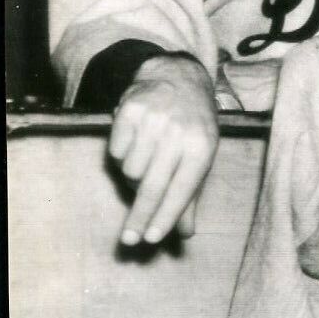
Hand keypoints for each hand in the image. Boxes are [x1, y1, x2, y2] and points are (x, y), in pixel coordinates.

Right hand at [109, 54, 219, 245]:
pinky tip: (135, 142)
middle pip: (153, 185)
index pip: (182, 189)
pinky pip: (116, 151)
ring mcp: (153, 120)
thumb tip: (184, 234)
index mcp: (202, 146)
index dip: (166, 216)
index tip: (151, 238)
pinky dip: (122, 154)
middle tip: (129, 240)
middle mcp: (178, 133)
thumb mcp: (202, 156)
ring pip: (131, 170)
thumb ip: (191, 196)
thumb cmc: (193, 126)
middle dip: (140, 216)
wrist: (178, 78)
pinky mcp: (130, 110)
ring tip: (146, 161)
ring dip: (134, 177)